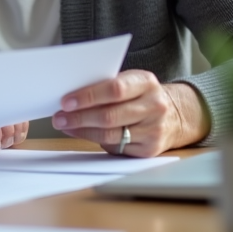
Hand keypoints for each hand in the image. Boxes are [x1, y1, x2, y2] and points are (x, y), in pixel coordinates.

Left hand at [51, 71, 208, 156]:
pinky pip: (115, 147)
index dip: (88, 96)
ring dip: (82, 130)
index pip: (114, 89)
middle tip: (59, 117)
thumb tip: (71, 96)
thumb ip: (107, 85)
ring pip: (110, 134)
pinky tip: (80, 133)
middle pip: (110, 115)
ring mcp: (154, 129)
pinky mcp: (149, 149)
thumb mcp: (130, 82)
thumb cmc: (140, 95)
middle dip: (79, 117)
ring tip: (64, 125)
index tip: (65, 101)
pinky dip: (93, 140)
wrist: (174, 115)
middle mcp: (154, 106)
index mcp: (146, 82)